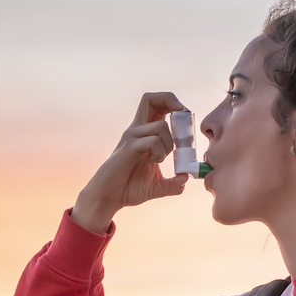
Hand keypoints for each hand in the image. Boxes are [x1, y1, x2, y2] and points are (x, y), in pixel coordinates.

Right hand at [71, 92, 190, 232]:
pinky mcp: (129, 147)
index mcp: (144, 133)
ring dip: (168, 145)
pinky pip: (153, 142)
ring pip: (161, 126)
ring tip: (159, 159)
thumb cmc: (129, 188)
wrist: (109, 197)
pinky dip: (159, 153)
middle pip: (150, 99)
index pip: (156, 105)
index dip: (172, 104)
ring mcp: (131, 137)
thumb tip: (186, 178)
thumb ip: (174, 184)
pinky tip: (152, 162)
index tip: (184, 117)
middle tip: (181, 114)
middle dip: (170, 99)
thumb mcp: (158, 186)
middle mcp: (137, 130)